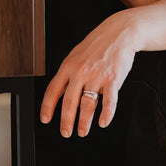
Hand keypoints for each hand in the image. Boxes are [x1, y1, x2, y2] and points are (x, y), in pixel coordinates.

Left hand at [39, 12, 136, 137]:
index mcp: (69, 66)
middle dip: (66, 121)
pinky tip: (103, 122)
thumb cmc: (98, 44)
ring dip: (84, 121)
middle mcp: (81, 72)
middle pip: (70, 101)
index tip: (45, 119)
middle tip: (66, 132)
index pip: (53, 90)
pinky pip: (109, 101)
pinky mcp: (113, 79)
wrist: (119, 33)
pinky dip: (106, 114)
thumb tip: (59, 92)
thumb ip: (68, 73)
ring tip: (83, 131)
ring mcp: (97, 76)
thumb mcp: (76, 55)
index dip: (48, 107)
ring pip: (88, 104)